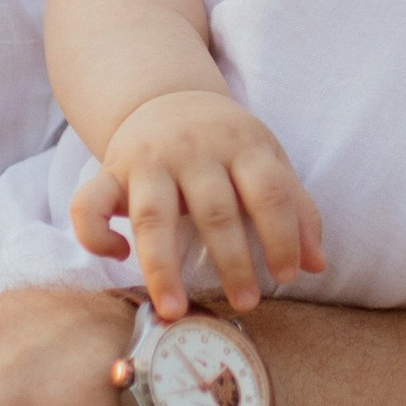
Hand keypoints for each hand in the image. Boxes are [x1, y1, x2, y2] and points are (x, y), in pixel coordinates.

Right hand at [77, 94, 325, 317]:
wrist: (164, 96)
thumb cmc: (225, 142)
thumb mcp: (266, 160)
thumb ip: (295, 208)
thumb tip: (317, 266)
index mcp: (242, 145)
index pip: (269, 192)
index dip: (282, 236)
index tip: (287, 277)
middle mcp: (194, 150)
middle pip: (215, 210)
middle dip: (233, 261)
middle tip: (247, 304)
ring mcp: (148, 161)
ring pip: (152, 216)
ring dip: (163, 267)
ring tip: (174, 310)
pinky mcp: (108, 171)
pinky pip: (88, 203)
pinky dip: (95, 233)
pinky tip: (118, 255)